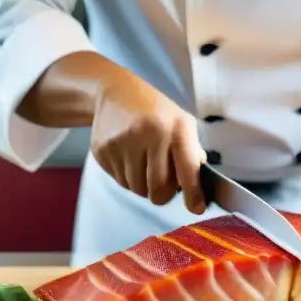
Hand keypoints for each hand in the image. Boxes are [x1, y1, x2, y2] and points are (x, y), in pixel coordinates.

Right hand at [91, 70, 207, 213]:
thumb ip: (192, 153)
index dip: (193, 193)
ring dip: (143, 184)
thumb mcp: (181, 122)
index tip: (196, 208)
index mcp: (176, 128)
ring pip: (137, 189)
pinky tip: (128, 156)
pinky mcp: (103, 150)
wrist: (114, 92)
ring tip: (144, 162)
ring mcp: (123, 143)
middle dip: (163, 193)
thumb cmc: (155, 111)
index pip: (188, 169)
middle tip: (162, 180)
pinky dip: (127, 176)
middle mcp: (150, 135)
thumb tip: (197, 186)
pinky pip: (119, 182)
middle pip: (158, 190)